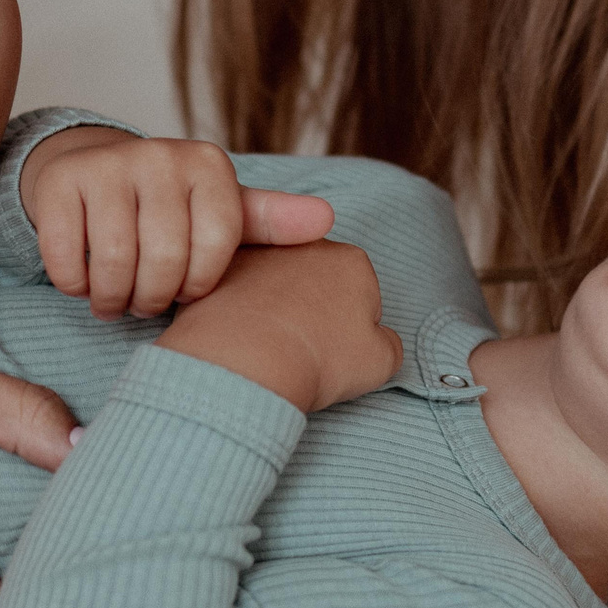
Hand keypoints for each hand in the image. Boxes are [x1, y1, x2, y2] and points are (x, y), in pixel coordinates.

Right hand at [18, 126, 333, 318]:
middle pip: (163, 263)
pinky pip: (68, 260)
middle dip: (153, 298)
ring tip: (117, 299)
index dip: (198, 285)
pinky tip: (83, 280)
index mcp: (210, 166)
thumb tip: (327, 219)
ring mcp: (109, 165)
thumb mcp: (224, 214)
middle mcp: (161, 155)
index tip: (189, 287)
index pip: (214, 252)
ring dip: (113, 299)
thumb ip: (272, 222)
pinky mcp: (62, 181)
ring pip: (114, 266)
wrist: (94, 170)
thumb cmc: (171, 207)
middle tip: (146, 301)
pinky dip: (74, 285)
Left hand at [156, 241, 402, 411]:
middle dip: (315, 309)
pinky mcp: (218, 272)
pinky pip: (240, 294)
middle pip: (319, 282)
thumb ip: (388, 344)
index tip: (336, 350)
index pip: (363, 296)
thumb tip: (379, 339)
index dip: (353, 329)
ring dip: (278, 308)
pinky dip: (242, 312)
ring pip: (277, 286)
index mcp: (352, 261)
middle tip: (305, 348)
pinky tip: (241, 340)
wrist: (245, 361)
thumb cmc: (319, 359)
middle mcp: (306, 245)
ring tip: (271, 347)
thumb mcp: (379, 361)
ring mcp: (259, 255)